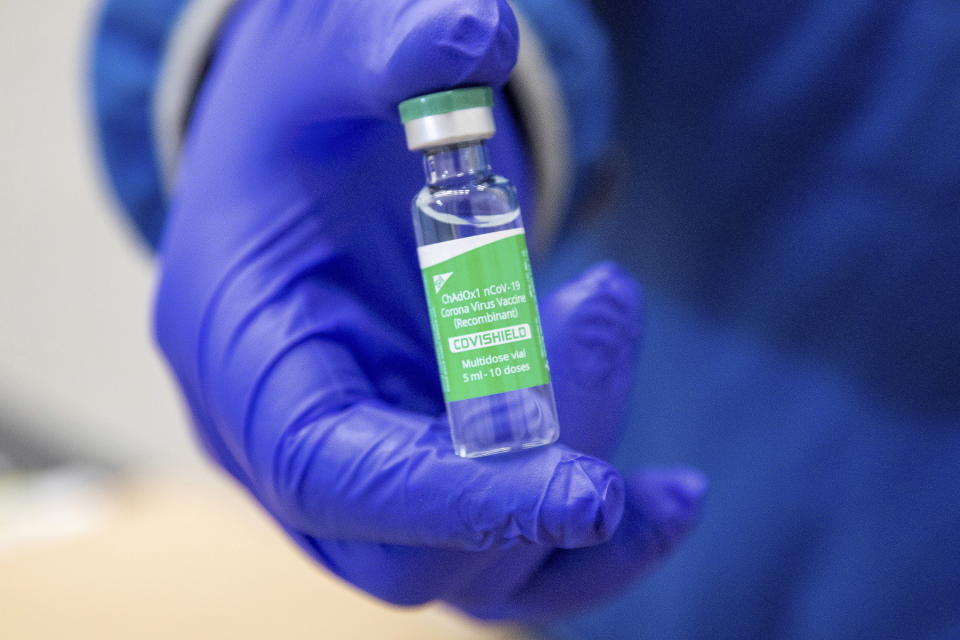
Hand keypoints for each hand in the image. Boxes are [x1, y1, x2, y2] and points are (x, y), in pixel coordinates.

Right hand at [155, 0, 704, 619]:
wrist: (294, 156)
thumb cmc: (298, 108)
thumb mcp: (320, 55)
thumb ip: (386, 48)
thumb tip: (477, 35)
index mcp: (242, 354)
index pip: (329, 476)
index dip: (453, 500)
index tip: (588, 489)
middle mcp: (286, 442)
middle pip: (416, 543)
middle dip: (541, 457)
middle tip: (603, 305)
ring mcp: (359, 473)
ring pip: (475, 569)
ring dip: (584, 509)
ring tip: (630, 359)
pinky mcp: (420, 473)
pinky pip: (506, 554)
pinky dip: (593, 540)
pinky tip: (671, 499)